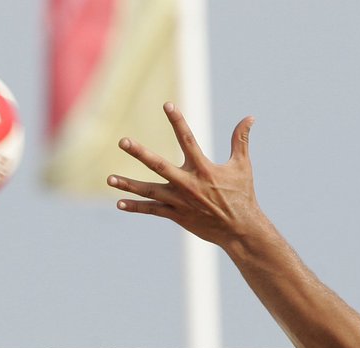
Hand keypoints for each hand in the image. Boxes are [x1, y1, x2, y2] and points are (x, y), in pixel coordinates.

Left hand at [109, 104, 265, 245]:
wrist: (239, 229)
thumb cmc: (241, 196)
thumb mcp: (242, 166)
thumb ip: (241, 140)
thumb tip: (249, 117)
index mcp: (204, 169)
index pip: (188, 140)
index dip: (177, 122)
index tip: (167, 105)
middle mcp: (188, 184)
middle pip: (159, 165)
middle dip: (140, 153)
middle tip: (123, 141)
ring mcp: (180, 201)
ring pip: (149, 191)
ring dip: (128, 185)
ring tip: (109, 179)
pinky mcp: (176, 216)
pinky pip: (152, 211)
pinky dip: (136, 207)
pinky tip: (120, 203)